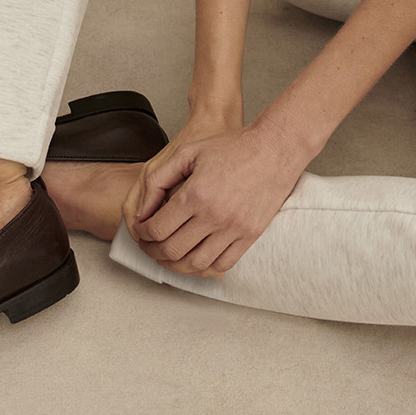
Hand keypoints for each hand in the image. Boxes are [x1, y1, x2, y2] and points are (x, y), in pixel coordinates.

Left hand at [120, 118, 307, 279]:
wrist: (274, 148)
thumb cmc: (232, 146)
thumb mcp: (188, 152)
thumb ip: (158, 179)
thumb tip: (142, 211)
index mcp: (195, 194)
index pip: (158, 229)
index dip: (143, 234)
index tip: (141, 231)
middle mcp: (214, 215)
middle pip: (172, 250)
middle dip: (153, 252)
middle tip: (150, 246)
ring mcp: (234, 228)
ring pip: (196, 264)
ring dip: (176, 265)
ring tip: (169, 256)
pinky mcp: (250, 235)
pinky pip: (223, 264)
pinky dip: (205, 268)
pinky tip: (196, 258)